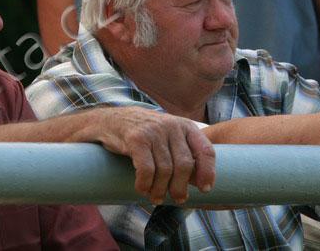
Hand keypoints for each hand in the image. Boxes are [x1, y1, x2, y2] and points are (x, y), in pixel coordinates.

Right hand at [90, 107, 215, 204]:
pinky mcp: (136, 139)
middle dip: (180, 187)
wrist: (112, 120)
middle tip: (177, 198)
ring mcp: (153, 131)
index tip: (205, 189)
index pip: (205, 150)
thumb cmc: (145, 134)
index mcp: (185, 126)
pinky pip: (147, 169)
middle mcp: (171, 126)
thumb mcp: (168, 136)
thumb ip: (183, 152)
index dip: (207, 172)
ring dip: (160, 190)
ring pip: (165, 170)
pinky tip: (142, 189)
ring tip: (156, 197)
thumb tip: (198, 182)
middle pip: (184, 165)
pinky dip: (145, 184)